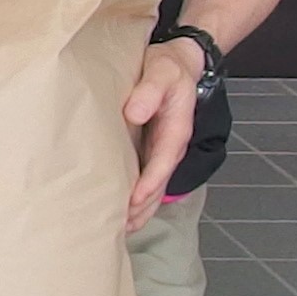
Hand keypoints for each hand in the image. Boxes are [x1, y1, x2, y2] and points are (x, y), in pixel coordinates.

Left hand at [121, 38, 202, 225]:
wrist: (178, 64)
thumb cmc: (167, 67)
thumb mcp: (161, 72)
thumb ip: (149, 91)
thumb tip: (134, 113)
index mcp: (176, 131)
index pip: (163, 163)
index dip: (149, 183)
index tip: (133, 201)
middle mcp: (170, 147)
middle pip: (159, 185)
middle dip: (142, 208)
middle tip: (119, 228)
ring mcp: (162, 152)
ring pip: (154, 189)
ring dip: (139, 211)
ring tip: (117, 231)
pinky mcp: (152, 151)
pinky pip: (147, 180)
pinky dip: (136, 200)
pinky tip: (120, 213)